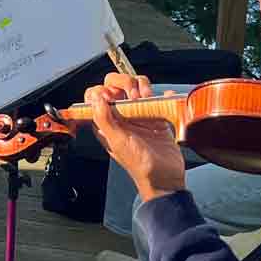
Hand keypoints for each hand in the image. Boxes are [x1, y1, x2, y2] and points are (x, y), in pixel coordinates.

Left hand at [86, 71, 186, 201]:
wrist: (165, 176)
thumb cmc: (139, 165)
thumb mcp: (118, 142)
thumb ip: (104, 119)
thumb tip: (95, 98)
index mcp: (106, 123)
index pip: (95, 96)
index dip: (102, 91)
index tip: (112, 96)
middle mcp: (121, 116)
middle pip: (116, 86)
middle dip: (125, 83)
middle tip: (134, 96)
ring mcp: (139, 115)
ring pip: (136, 87)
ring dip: (143, 87)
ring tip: (148, 98)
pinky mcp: (156, 116)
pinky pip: (157, 98)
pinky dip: (161, 95)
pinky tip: (162, 100)